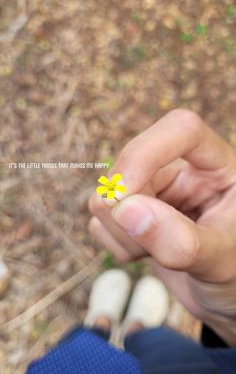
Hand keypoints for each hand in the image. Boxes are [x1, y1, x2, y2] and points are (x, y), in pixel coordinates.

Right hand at [88, 109, 235, 344]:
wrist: (221, 296)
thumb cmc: (234, 275)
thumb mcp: (220, 261)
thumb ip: (181, 240)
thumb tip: (124, 208)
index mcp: (218, 167)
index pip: (181, 128)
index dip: (145, 153)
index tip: (122, 193)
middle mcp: (183, 171)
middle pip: (131, 165)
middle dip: (127, 211)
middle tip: (147, 248)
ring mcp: (154, 191)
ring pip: (106, 194)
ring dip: (122, 233)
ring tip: (158, 253)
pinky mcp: (132, 213)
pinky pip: (100, 220)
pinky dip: (117, 244)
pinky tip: (146, 253)